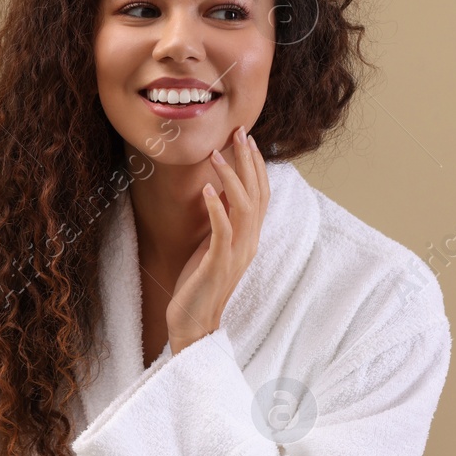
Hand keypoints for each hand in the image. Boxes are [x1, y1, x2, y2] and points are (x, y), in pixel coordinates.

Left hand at [166, 125, 270, 353]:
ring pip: (243, 207)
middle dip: (248, 161)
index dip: (256, 164)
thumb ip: (220, 220)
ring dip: (231, 177)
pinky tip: (206, 188)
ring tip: (216, 154)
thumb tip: (217, 190)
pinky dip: (216, 207)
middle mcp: (250, 243)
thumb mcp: (212, 245)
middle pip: (257, 194)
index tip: (246, 138)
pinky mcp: (219, 264)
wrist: (194, 322)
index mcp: (250, 237)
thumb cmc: (199, 283)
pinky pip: (222, 230)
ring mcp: (236, 254)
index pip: (261, 193)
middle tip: (239, 132)